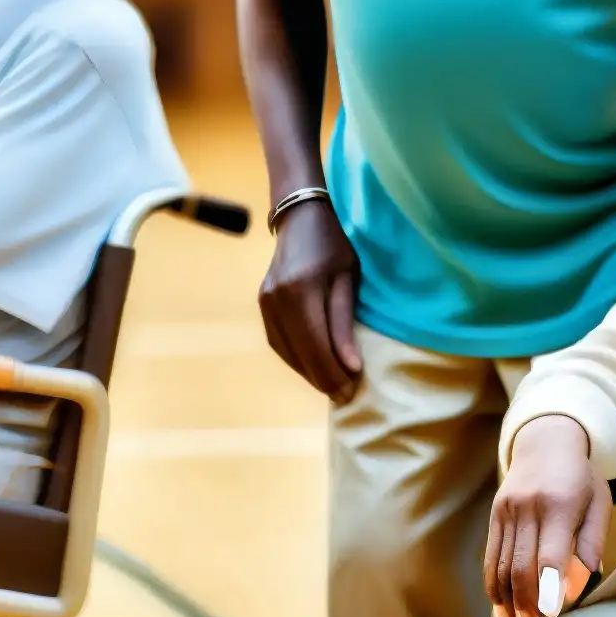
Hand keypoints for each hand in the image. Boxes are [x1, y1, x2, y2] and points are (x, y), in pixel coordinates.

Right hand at [257, 197, 361, 402]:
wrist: (299, 220)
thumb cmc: (333, 246)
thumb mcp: (347, 280)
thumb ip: (344, 324)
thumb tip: (350, 367)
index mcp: (300, 291)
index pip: (317, 346)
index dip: (334, 374)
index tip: (353, 392)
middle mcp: (276, 301)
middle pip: (300, 355)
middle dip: (324, 379)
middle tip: (346, 396)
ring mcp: (265, 304)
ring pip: (287, 353)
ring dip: (310, 373)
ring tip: (333, 385)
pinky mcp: (262, 306)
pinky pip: (279, 343)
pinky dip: (298, 360)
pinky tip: (314, 366)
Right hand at [485, 415, 608, 616]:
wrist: (546, 443)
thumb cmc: (581, 479)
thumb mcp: (599, 503)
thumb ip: (592, 544)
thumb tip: (580, 585)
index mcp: (560, 503)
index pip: (551, 552)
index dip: (549, 586)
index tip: (550, 613)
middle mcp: (528, 506)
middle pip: (521, 564)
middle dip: (527, 600)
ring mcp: (507, 510)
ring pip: (501, 564)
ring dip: (507, 599)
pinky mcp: (494, 516)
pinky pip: (490, 557)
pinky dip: (494, 585)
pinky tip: (500, 607)